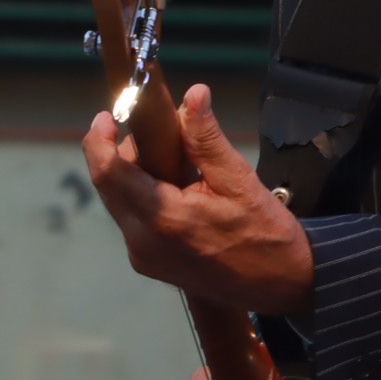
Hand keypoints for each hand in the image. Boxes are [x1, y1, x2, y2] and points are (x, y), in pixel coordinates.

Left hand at [83, 82, 316, 316]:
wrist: (282, 285)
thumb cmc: (266, 234)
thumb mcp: (239, 180)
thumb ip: (207, 139)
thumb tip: (194, 94)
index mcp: (163, 218)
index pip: (108, 173)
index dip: (98, 140)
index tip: (107, 116)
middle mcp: (142, 242)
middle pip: (109, 186)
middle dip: (121, 154)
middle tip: (152, 133)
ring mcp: (142, 257)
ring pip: (119, 203)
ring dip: (133, 176)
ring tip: (172, 160)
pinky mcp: (148, 264)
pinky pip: (132, 221)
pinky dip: (142, 197)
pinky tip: (173, 188)